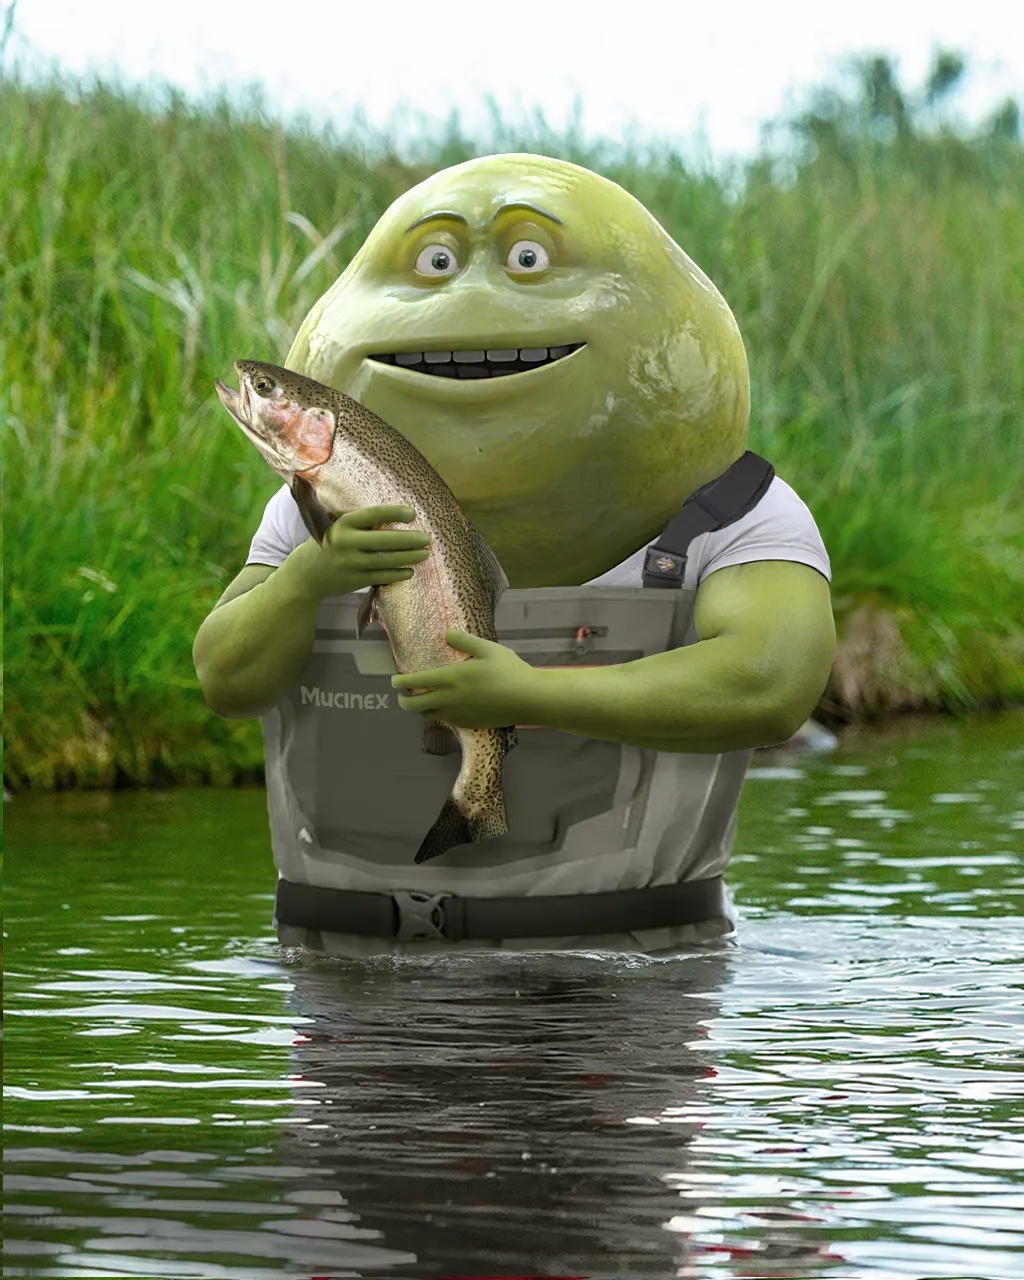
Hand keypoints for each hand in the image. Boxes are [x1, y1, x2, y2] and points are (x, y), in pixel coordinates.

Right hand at [291, 505, 431, 601]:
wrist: (306, 575)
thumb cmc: (327, 544)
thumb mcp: (336, 527)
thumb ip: (359, 523)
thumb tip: (393, 516)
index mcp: (342, 524)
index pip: (372, 515)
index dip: (394, 513)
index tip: (412, 513)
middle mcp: (346, 543)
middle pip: (385, 540)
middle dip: (409, 540)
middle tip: (427, 538)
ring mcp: (351, 564)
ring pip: (387, 560)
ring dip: (410, 557)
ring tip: (425, 554)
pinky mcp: (355, 580)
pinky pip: (382, 576)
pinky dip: (398, 573)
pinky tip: (410, 571)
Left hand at [390, 629, 539, 728]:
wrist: (528, 699)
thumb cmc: (509, 670)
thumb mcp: (488, 649)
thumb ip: (464, 641)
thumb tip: (447, 635)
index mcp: (450, 678)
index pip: (415, 682)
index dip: (400, 683)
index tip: (394, 681)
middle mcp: (448, 699)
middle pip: (414, 706)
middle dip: (403, 700)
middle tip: (403, 695)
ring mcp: (457, 714)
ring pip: (427, 716)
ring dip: (420, 709)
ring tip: (422, 701)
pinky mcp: (467, 724)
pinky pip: (444, 721)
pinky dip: (437, 715)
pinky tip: (444, 708)